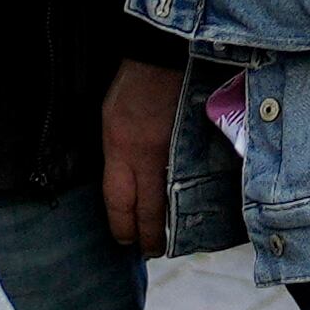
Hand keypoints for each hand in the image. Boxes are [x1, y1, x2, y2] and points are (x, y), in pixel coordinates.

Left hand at [100, 61, 178, 252]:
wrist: (165, 58)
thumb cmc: (132, 87)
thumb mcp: (110, 120)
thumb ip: (116, 155)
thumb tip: (121, 186)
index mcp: (121, 149)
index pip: (119, 202)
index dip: (122, 227)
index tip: (124, 240)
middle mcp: (148, 158)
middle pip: (148, 212)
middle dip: (149, 237)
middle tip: (150, 251)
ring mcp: (177, 155)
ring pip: (174, 203)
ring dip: (172, 225)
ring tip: (171, 241)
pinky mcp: (199, 151)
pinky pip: (197, 186)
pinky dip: (194, 203)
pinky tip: (195, 214)